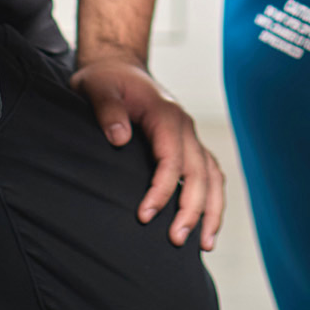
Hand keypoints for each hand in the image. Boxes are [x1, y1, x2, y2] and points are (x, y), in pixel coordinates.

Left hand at [71, 54, 224, 250]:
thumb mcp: (97, 87)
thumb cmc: (107, 78)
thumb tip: (119, 139)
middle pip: (198, 172)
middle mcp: (184, 126)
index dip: (162, 190)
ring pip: (212, 176)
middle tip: (178, 241)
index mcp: (165, 114)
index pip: (172, 158)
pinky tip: (207, 224)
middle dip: (192, 209)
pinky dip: (212, 199)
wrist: (118, 65)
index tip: (145, 216)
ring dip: (211, 209)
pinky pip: (209, 173)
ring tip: (205, 244)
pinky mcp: (187, 145)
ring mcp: (189, 136)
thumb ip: (107, 110)